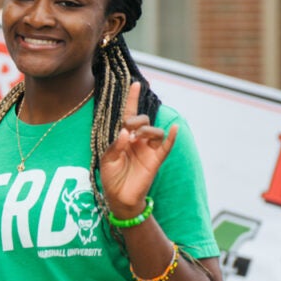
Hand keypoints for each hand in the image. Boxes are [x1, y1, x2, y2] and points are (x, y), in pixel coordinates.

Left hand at [99, 81, 176, 218]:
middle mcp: (138, 139)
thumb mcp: (106, 159)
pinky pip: (166, 146)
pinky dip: (171, 137)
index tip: (136, 84)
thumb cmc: (111, 176)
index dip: (132, 99)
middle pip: (142, 120)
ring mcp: (148, 148)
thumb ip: (115, 145)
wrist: (119, 196)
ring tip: (136, 138)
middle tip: (127, 131)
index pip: (130, 114)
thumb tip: (125, 132)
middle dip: (136, 120)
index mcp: (124, 136)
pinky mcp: (156, 159)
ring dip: (147, 131)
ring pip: (155, 131)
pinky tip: (174, 129)